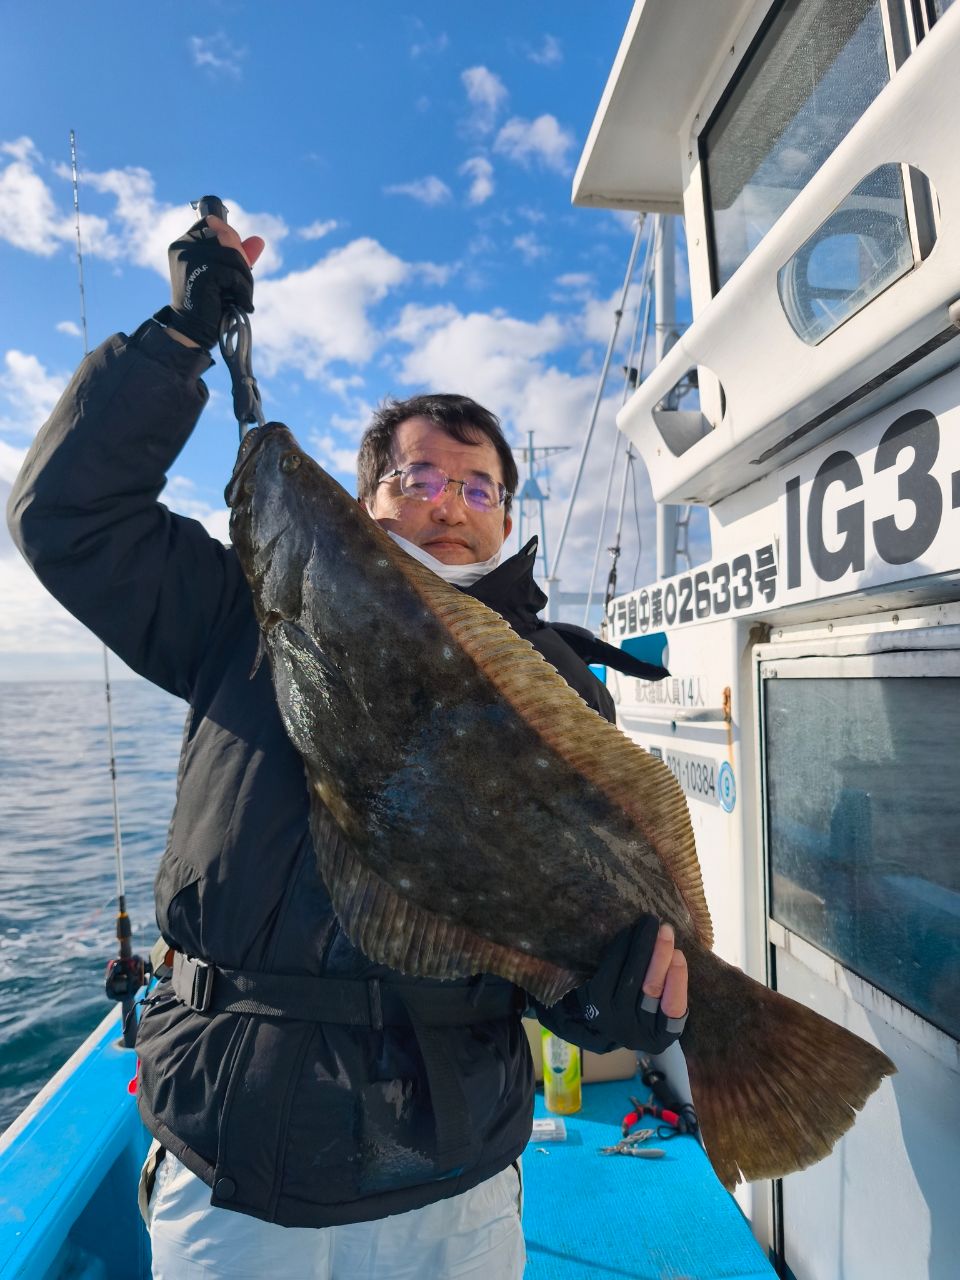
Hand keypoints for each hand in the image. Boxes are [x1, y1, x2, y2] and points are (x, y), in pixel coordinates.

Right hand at [155, 214, 264, 349]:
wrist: (192, 331)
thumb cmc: (207, 304)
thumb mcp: (221, 275)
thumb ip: (236, 255)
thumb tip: (260, 241)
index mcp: (183, 243)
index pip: (212, 222)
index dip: (229, 236)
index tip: (237, 260)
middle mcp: (183, 246)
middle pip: (227, 236)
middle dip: (242, 260)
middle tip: (243, 285)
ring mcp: (190, 257)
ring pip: (233, 255)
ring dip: (245, 279)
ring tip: (242, 297)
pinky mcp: (201, 272)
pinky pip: (234, 274)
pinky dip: (243, 290)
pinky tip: (241, 304)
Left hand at [574, 916, 688, 1053]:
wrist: (593, 1023)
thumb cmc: (636, 1010)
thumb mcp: (657, 1012)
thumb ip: (668, 991)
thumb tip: (673, 952)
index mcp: (659, 1035)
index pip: (674, 1009)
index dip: (678, 981)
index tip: (680, 954)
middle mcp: (637, 1030)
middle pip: (652, 989)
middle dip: (661, 956)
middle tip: (667, 930)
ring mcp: (615, 1015)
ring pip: (632, 975)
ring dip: (643, 945)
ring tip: (650, 924)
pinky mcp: (597, 1000)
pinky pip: (612, 967)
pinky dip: (622, 947)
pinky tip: (629, 932)